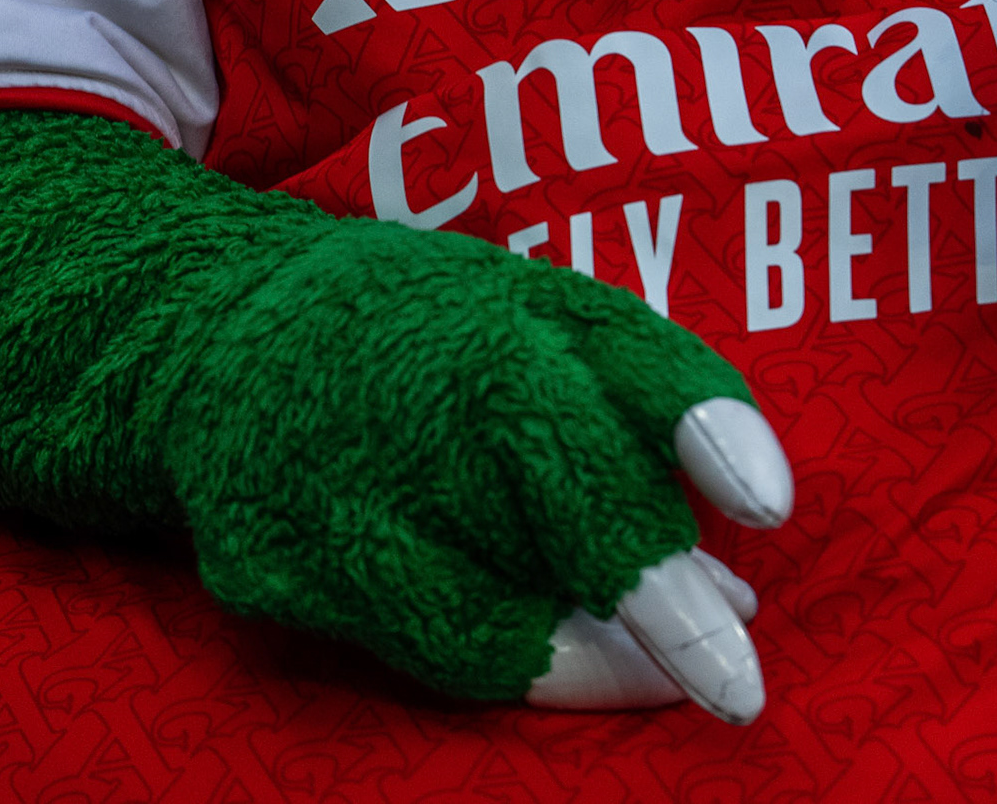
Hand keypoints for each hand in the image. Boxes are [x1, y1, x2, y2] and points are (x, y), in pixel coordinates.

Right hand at [158, 224, 793, 723]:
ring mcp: (328, 499)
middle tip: (738, 678)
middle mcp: (405, 407)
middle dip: (659, 609)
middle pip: (559, 517)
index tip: (770, 509)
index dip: (698, 437)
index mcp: (491, 328)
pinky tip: (560, 641)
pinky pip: (428, 653)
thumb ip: (656, 411)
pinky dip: (515, 660)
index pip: (614, 380)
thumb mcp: (556, 317)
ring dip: (597, 657)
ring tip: (657, 655)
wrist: (227, 334)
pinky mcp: (275, 576)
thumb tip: (741, 567)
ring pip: (495, 626)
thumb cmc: (440, 331)